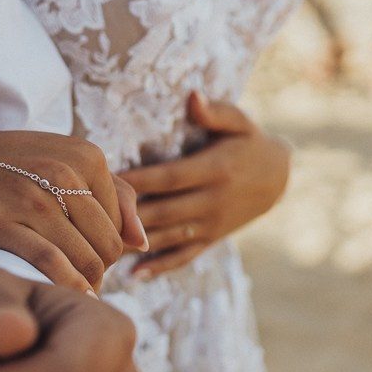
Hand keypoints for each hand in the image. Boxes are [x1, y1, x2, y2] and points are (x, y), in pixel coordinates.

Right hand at [0, 131, 148, 293]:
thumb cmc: (9, 166)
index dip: (105, 249)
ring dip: (82, 285)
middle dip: (96, 270)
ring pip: (85, 259)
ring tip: (68, 290)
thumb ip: (114, 194)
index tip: (82, 256)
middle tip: (76, 280)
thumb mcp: (63, 162)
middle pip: (107, 246)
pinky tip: (62, 297)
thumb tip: (141, 242)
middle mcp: (63, 171)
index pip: (119, 224)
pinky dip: (64, 286)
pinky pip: (50, 263)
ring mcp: (31, 196)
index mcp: (85, 155)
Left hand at [120, 92, 290, 278]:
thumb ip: (214, 111)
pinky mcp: (211, 239)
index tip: (108, 179)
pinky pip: (184, 256)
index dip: (139, 181)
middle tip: (91, 218)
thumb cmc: (249, 143)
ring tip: (102, 248)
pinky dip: (160, 267)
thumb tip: (192, 95)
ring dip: (136, 244)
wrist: (279, 179)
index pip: (170, 177)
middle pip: (164, 211)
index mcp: (215, 169)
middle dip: (128, 215)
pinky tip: (133, 275)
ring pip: (169, 237)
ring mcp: (212, 224)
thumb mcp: (239, 122)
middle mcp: (212, 201)